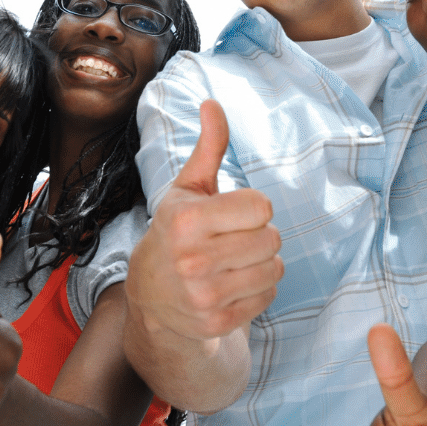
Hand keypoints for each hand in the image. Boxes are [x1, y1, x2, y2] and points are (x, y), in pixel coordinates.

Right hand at [126, 99, 281, 343]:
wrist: (152, 295)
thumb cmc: (177, 230)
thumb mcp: (189, 187)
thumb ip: (209, 147)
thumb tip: (212, 102)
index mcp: (186, 220)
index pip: (261, 206)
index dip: (252, 207)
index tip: (230, 213)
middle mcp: (192, 260)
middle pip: (271, 238)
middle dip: (260, 234)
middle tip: (233, 238)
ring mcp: (204, 296)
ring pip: (274, 269)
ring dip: (263, 262)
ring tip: (235, 259)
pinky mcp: (216, 322)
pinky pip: (268, 296)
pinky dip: (259, 288)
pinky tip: (233, 283)